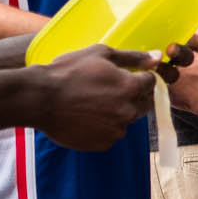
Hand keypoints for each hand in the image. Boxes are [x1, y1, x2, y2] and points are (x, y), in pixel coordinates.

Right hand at [33, 44, 163, 151]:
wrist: (39, 99)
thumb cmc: (68, 72)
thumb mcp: (101, 54)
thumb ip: (133, 57)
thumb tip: (158, 57)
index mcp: (131, 88)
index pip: (151, 83)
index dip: (140, 76)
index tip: (126, 75)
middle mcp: (128, 112)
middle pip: (144, 104)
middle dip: (133, 95)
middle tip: (110, 89)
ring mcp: (116, 130)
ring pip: (126, 120)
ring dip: (117, 112)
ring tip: (93, 102)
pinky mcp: (102, 144)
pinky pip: (111, 134)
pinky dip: (104, 126)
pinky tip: (86, 116)